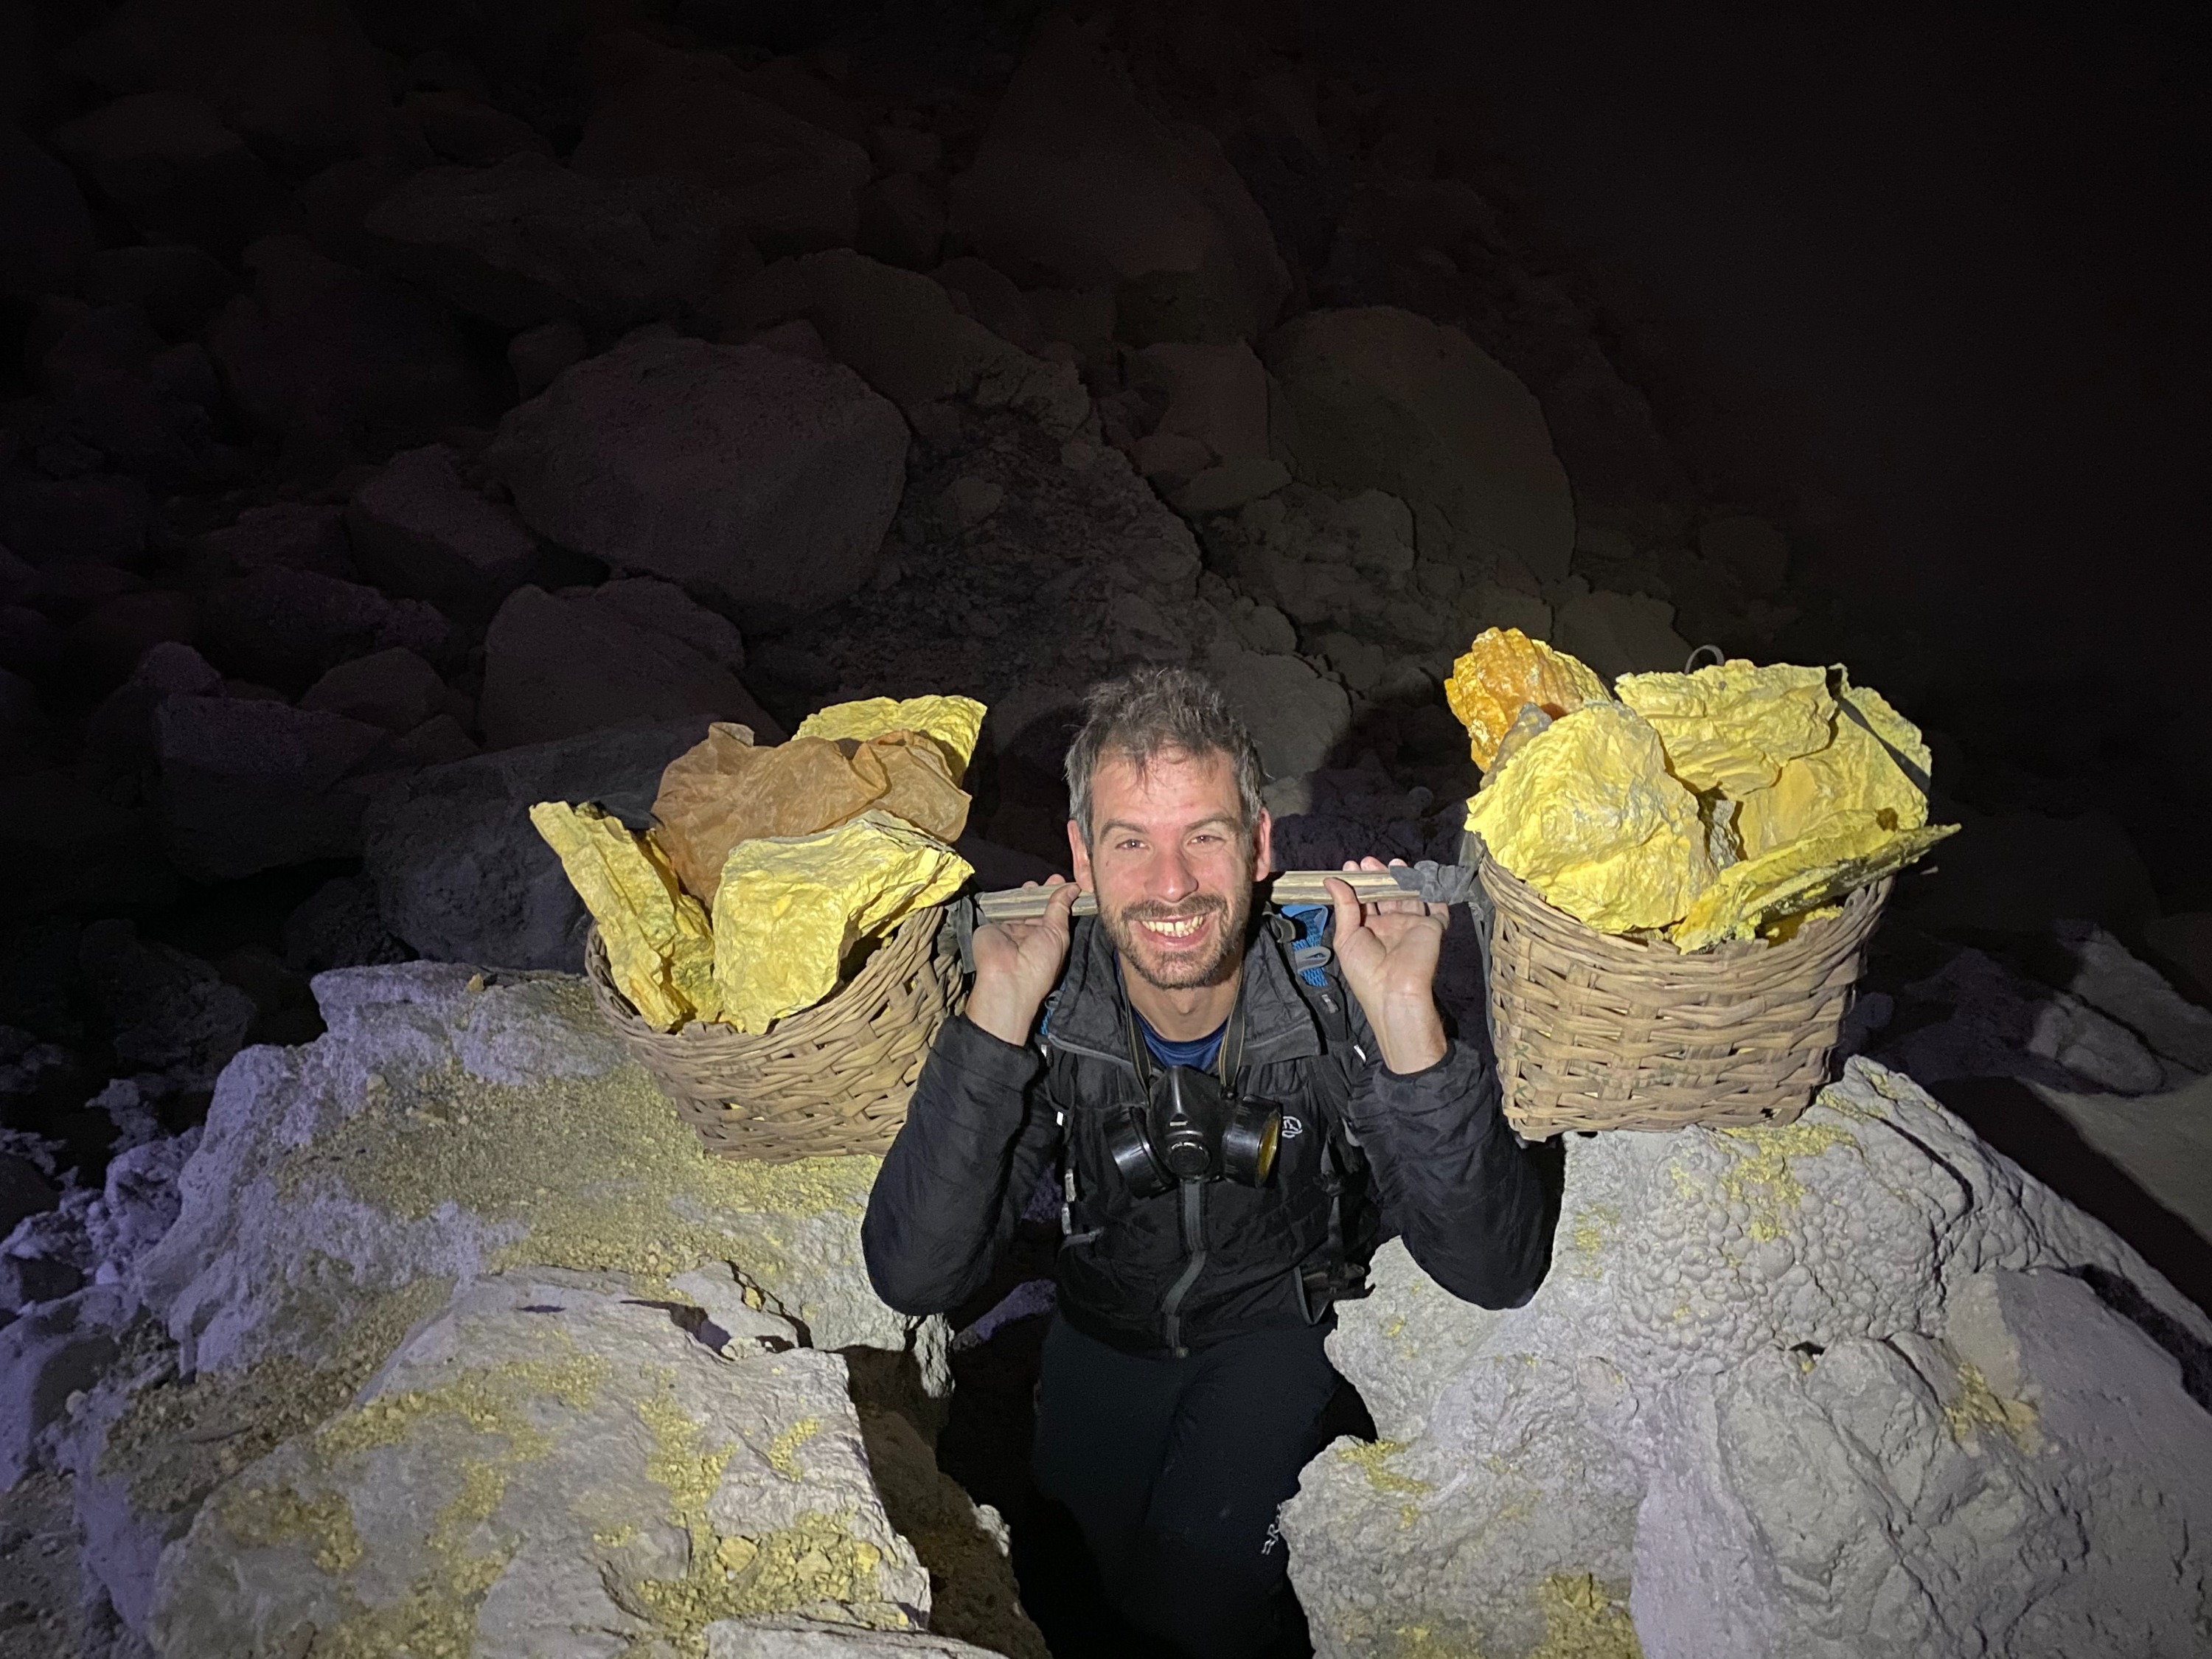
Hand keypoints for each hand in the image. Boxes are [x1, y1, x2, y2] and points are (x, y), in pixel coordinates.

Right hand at [965, 876, 1078, 1045]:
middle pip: (1037, 906)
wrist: (1008, 977)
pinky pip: (1000, 907)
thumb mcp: (1058, 934)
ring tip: (1033, 884)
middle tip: (1052, 878)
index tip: (1065, 883)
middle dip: (1044, 892)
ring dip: (1026, 894)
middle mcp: (1030, 934)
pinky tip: (1015, 890)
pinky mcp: (993, 925)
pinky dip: (1007, 898)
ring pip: (1019, 905)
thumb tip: (1072, 888)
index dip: (1059, 897)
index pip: (1054, 913)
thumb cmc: (1039, 963)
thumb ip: (1061, 908)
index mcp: (1048, 938)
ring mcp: (1011, 929)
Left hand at [1325, 856, 1448, 1073]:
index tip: (1352, 866)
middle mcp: (1390, 926)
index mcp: (1368, 931)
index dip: (1359, 883)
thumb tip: (1332, 880)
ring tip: (1393, 862)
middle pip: (1386, 894)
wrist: (1395, 993)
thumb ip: (1343, 907)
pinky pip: (1437, 908)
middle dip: (1379, 876)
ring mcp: (1412, 926)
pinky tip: (1424, 876)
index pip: (1364, 901)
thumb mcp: (1346, 938)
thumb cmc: (1366, 972)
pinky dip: (1434, 893)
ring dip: (1403, 878)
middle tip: (1369, 861)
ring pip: (1410, 895)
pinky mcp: (1432, 928)